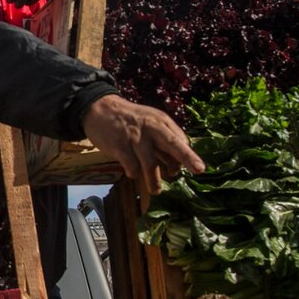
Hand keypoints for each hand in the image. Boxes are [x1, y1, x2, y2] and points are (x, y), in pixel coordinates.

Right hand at [81, 94, 205, 194]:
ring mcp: (135, 137)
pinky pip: (131, 166)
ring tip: (156, 191)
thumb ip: (163, 140)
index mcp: (161, 121)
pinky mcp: (119, 145)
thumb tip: (176, 164)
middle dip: (187, 157)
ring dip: (154, 180)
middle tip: (199, 169)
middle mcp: (151, 127)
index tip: (183, 168)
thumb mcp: (149, 121)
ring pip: (150, 163)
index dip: (184, 156)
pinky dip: (134, 173)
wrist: (99, 108)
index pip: (180, 140)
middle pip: (172, 143)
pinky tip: (132, 173)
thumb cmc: (129, 119)